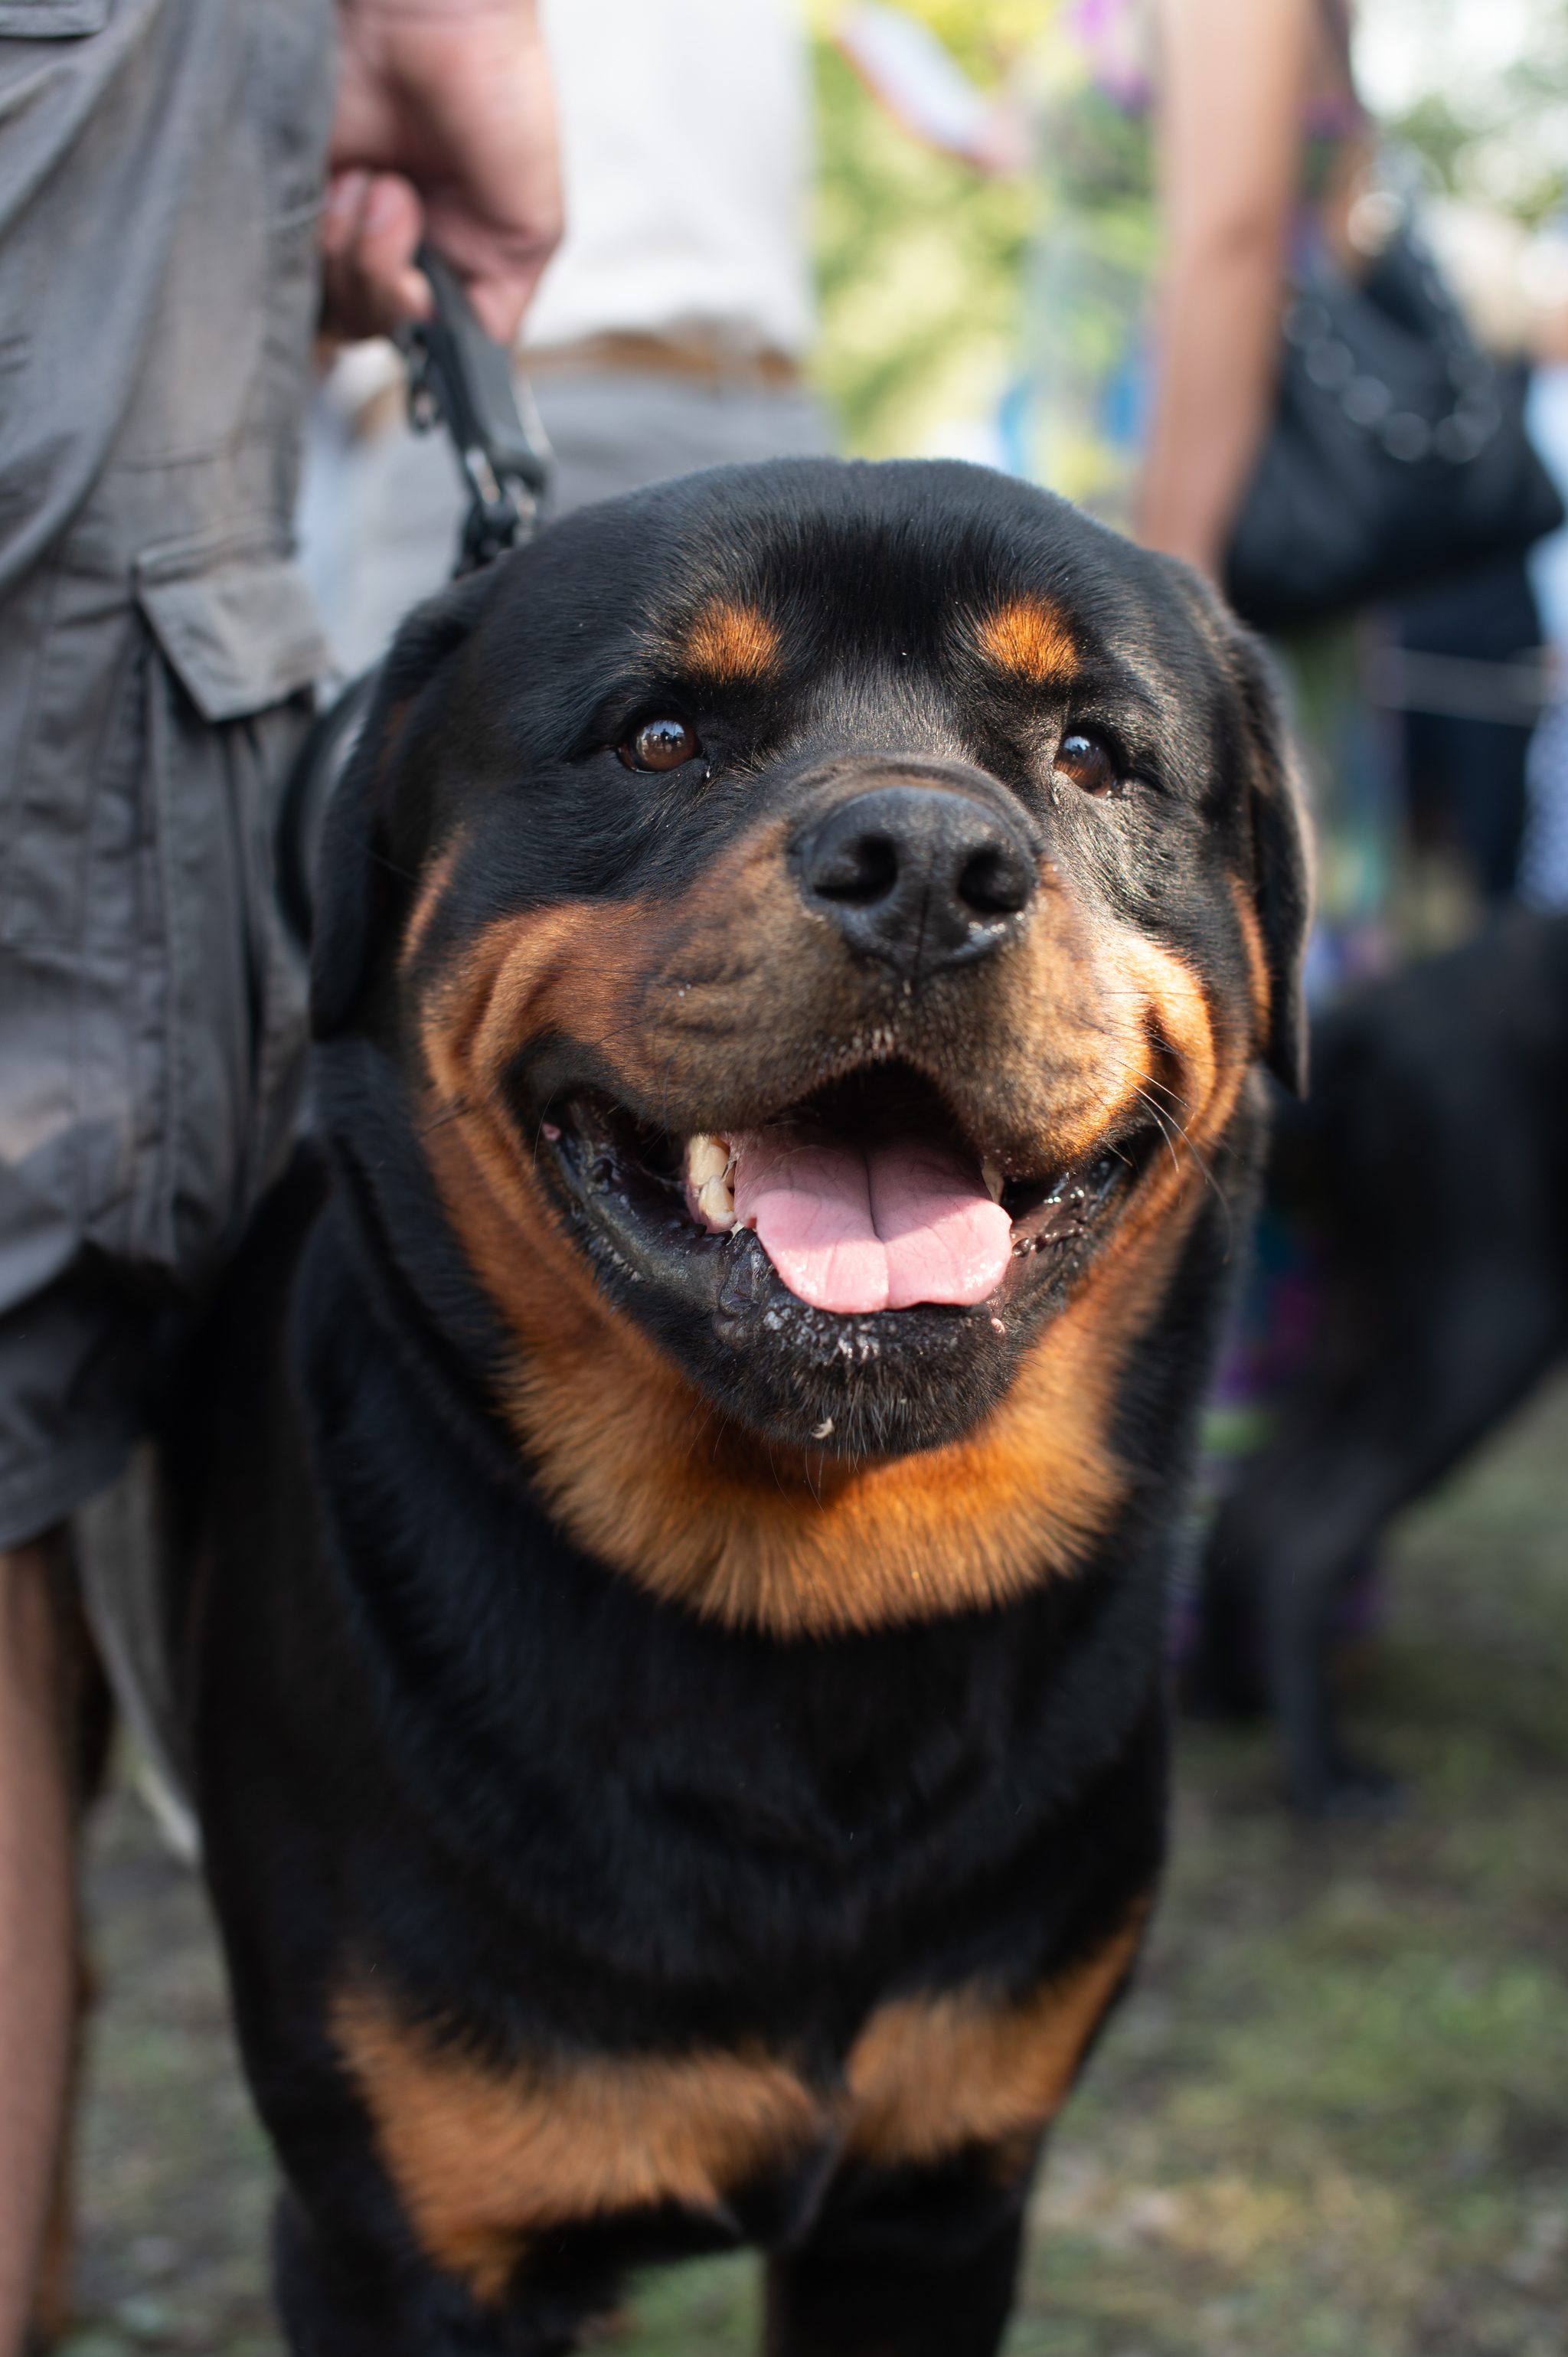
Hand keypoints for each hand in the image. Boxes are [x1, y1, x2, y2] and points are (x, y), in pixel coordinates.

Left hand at [323, 0, 560, 343]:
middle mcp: (406, 246)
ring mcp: (353, 220)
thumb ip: (507, 302)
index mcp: (462, 260)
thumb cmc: (497, 87)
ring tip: (380, 184)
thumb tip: (476, 358)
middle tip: (403, 210)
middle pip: (375, 330)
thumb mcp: (534, 226)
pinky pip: (294, 257)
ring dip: (357, 254)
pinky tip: (348, 179)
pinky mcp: (307, 189)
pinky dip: (320, 233)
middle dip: (385, 287)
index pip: (433, 341)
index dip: (424, 335)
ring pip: (332, 302)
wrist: (432, 8)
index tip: (427, 299)